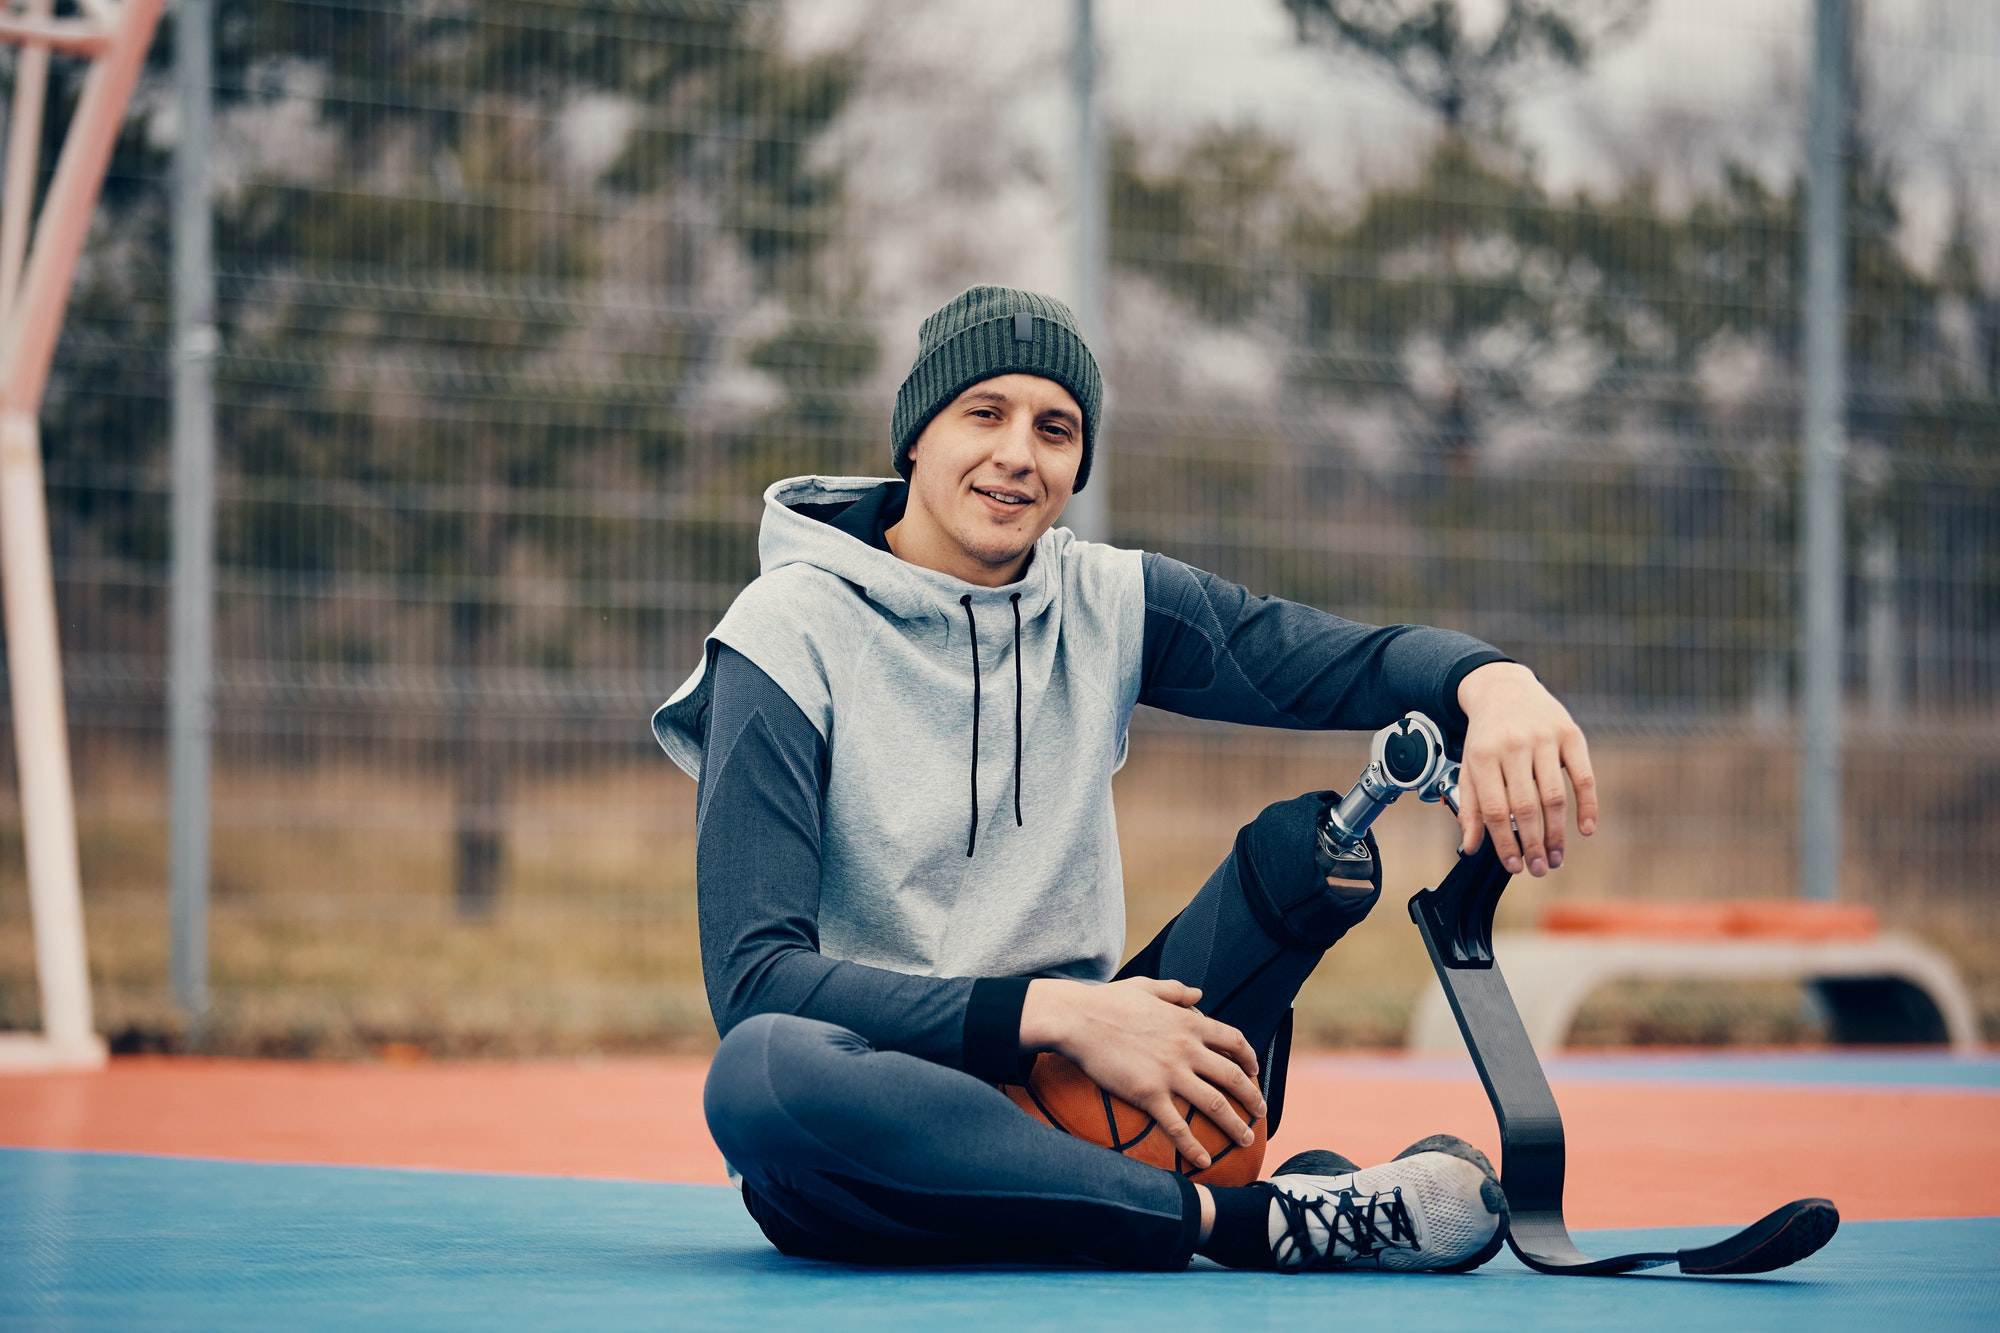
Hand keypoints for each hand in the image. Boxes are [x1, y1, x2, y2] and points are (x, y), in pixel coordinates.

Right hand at [1021, 976, 1263, 1169]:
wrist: (1078, 1019)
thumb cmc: (1108, 1001)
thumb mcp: (1147, 987)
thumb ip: (1175, 990)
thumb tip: (1198, 993)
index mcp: (1189, 1022)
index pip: (1234, 1041)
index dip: (1249, 1058)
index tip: (1254, 1071)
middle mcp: (1187, 1048)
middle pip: (1233, 1076)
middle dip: (1252, 1097)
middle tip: (1260, 1113)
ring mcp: (1170, 1073)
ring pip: (1215, 1104)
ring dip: (1235, 1125)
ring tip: (1246, 1139)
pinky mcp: (1149, 1094)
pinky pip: (1178, 1126)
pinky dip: (1194, 1146)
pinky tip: (1204, 1161)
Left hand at [1455, 662, 1598, 875]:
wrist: (1503, 688)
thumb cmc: (1486, 736)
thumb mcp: (1469, 766)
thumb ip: (1470, 807)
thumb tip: (1471, 848)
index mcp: (1483, 756)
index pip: (1494, 809)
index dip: (1504, 842)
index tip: (1514, 866)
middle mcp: (1513, 746)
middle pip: (1525, 806)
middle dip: (1532, 843)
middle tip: (1539, 868)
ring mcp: (1544, 739)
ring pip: (1553, 795)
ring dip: (1557, 832)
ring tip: (1556, 857)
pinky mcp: (1570, 734)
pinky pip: (1583, 776)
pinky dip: (1588, 805)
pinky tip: (1586, 829)